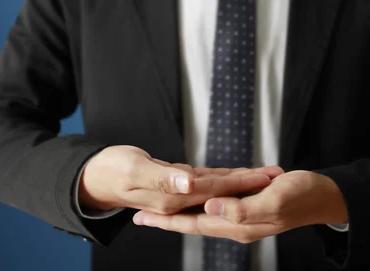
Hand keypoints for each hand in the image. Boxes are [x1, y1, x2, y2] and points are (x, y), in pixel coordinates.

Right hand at [78, 145, 283, 214]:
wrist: (92, 176)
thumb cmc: (110, 169)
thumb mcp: (134, 170)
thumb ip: (163, 179)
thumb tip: (189, 185)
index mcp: (172, 198)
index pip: (216, 191)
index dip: (241, 183)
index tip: (266, 178)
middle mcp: (179, 200)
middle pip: (223, 192)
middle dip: (249, 184)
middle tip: (276, 175)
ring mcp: (178, 195)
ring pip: (217, 187)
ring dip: (241, 181)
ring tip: (266, 175)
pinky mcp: (175, 184)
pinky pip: (205, 181)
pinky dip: (223, 177)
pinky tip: (235, 176)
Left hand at [132, 170, 347, 242]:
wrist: (325, 196)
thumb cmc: (303, 195)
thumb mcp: (274, 199)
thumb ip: (241, 208)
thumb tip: (209, 208)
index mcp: (240, 224)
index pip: (195, 223)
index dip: (168, 220)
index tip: (143, 216)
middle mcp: (238, 224)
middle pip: (194, 222)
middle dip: (167, 219)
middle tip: (141, 214)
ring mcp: (245, 217)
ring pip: (204, 216)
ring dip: (181, 212)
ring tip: (161, 208)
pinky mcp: (251, 207)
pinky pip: (219, 207)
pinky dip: (201, 203)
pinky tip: (196, 198)